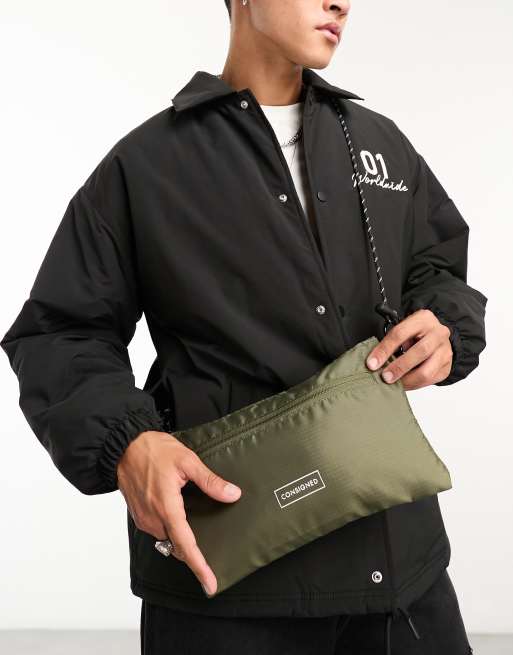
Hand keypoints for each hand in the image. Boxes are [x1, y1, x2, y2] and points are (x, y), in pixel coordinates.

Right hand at [116, 430, 241, 596]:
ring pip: (168, 539)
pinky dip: (171, 529)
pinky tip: (180, 517)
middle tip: (213, 557)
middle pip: (178, 546)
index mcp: (166, 507)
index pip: (186, 545)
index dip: (200, 567)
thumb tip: (232, 494)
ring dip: (182, 538)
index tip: (210, 584)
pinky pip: (159, 530)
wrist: (122, 447)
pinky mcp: (139, 516)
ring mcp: (144, 519)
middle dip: (194, 553)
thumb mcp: (187, 460)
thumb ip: (210, 481)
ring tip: (198, 529)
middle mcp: (153, 518)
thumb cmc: (152, 450)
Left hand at [365, 308, 452, 389]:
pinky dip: (414, 385)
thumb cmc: (416, 333)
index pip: (400, 333)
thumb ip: (392, 342)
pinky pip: (430, 380)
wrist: (437, 336)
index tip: (372, 364)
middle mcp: (438, 333)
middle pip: (419, 352)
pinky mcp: (447, 366)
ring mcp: (445, 350)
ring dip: (407, 380)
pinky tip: (404, 384)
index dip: (384, 350)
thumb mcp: (404, 329)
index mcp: (423, 319)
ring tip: (394, 385)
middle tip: (385, 377)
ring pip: (427, 371)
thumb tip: (375, 362)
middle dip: (399, 367)